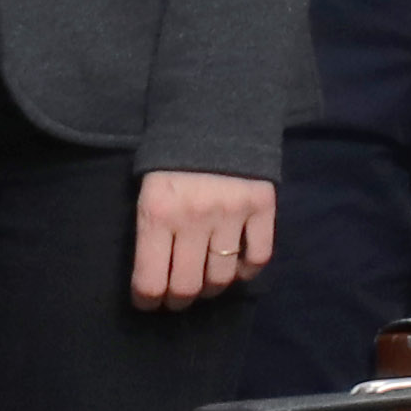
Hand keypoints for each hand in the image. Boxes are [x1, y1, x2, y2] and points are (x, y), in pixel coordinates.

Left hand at [130, 168, 275, 308]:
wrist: (215, 110)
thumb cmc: (171, 157)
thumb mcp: (147, 190)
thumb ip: (150, 231)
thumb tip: (154, 280)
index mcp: (157, 214)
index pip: (150, 282)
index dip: (148, 301)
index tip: (150, 300)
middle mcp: (194, 218)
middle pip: (187, 287)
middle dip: (178, 300)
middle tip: (178, 296)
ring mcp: (232, 212)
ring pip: (222, 276)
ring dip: (211, 287)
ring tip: (206, 279)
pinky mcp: (262, 205)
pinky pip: (259, 256)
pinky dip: (248, 270)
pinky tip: (238, 265)